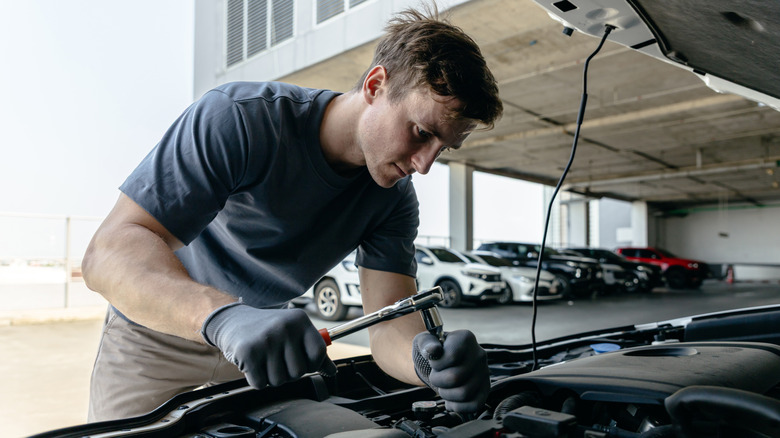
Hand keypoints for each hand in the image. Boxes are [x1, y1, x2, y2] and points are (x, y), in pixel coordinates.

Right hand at [202, 303, 336, 387]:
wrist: (233, 320)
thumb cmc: (268, 329)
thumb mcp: (294, 332)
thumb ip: (314, 350)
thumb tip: (332, 371)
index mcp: (300, 320)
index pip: (318, 354)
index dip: (312, 364)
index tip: (302, 360)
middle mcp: (284, 327)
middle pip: (298, 372)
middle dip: (288, 372)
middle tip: (277, 358)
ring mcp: (266, 339)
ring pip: (279, 381)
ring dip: (271, 376)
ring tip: (265, 359)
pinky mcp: (248, 352)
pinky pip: (260, 383)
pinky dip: (256, 379)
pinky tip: (253, 363)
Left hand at [412, 330, 489, 413]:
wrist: (442, 360)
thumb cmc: (434, 350)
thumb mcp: (425, 341)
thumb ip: (427, 343)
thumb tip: (433, 350)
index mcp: (465, 338)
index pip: (451, 357)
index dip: (437, 364)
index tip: (434, 362)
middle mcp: (479, 354)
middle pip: (455, 378)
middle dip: (438, 380)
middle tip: (436, 376)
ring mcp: (484, 372)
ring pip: (464, 394)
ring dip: (446, 394)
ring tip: (443, 386)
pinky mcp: (485, 389)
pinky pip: (474, 405)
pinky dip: (458, 406)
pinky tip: (451, 398)